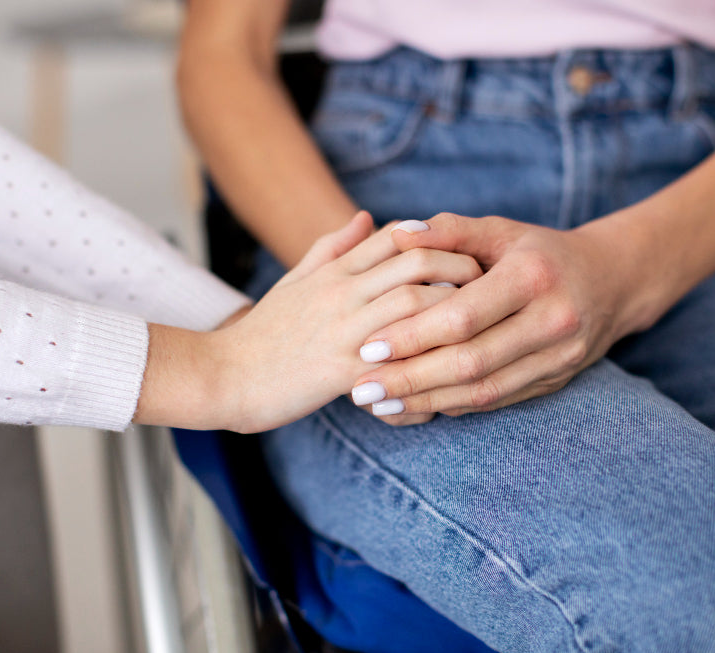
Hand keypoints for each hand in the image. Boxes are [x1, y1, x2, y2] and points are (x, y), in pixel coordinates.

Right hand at [135, 212, 482, 431]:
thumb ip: (333, 247)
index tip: (470, 250)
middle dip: (463, 266)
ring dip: (457, 308)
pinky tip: (457, 367)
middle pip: (417, 260)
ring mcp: (344, 329)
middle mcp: (343, 292)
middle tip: (491, 283)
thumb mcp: (296, 280)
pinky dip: (432, 361)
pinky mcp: (343, 370)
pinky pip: (399, 359)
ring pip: (415, 302)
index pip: (397, 235)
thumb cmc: (264, 332)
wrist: (222, 374)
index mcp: (335, 270)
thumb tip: (369, 216)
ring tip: (483, 321)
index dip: (441, 237)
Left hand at [350, 213, 654, 418]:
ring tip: (378, 405)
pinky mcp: (555, 381)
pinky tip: (415, 407)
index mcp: (533, 278)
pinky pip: (498, 400)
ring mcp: (558, 358)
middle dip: (411, 379)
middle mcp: (552, 322)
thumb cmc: (541, 251)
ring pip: (484, 391)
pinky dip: (453, 406)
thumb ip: (450, 231)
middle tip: (361, 389)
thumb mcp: (501, 231)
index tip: (367, 346)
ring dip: (427, 402)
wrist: (613, 281)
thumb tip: (398, 232)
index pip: (463, 317)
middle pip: (471, 362)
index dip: (412, 335)